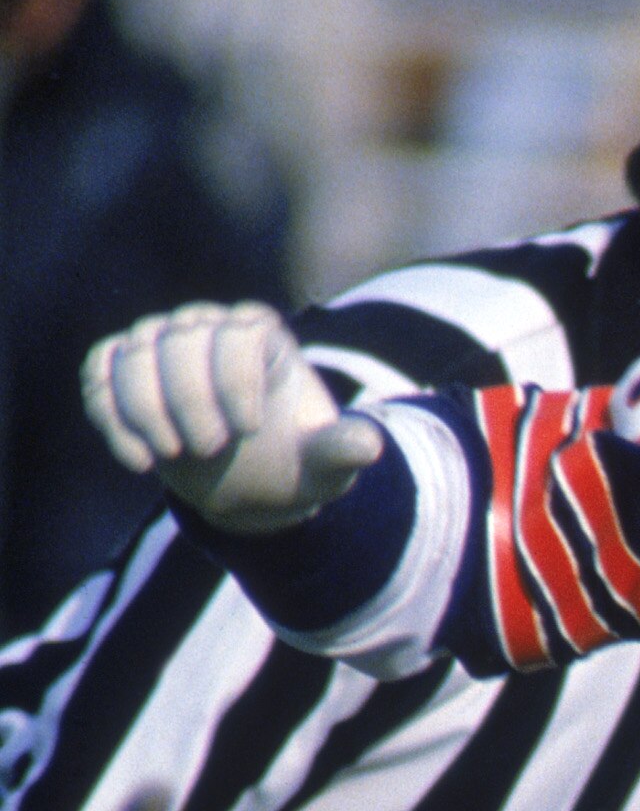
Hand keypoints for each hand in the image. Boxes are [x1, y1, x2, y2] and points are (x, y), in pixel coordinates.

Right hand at [81, 302, 383, 532]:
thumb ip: (342, 451)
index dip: (235, 379)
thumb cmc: (295, 463)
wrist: (252, 484)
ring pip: (134, 354)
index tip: (247, 429)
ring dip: (144, 408)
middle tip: (208, 448)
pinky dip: (111, 415)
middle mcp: (206, 326)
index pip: (237, 334)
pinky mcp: (123, 368)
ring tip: (171, 456)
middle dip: (188, 397)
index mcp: (261, 334)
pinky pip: (100, 373)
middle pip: (180, 340)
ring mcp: (160, 344)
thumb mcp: (327, 464)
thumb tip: (370, 445)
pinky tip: (139, 463)